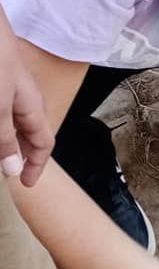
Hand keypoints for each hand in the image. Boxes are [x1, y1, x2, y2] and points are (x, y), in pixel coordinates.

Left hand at [0, 13, 54, 186]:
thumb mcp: (0, 107)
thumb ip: (6, 137)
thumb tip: (13, 167)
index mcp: (33, 108)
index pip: (44, 143)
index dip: (36, 166)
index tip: (25, 184)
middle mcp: (25, 100)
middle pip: (29, 134)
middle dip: (20, 154)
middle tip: (6, 172)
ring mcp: (10, 90)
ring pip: (12, 123)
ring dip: (5, 139)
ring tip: (0, 149)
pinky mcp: (0, 84)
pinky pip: (3, 112)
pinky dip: (1, 125)